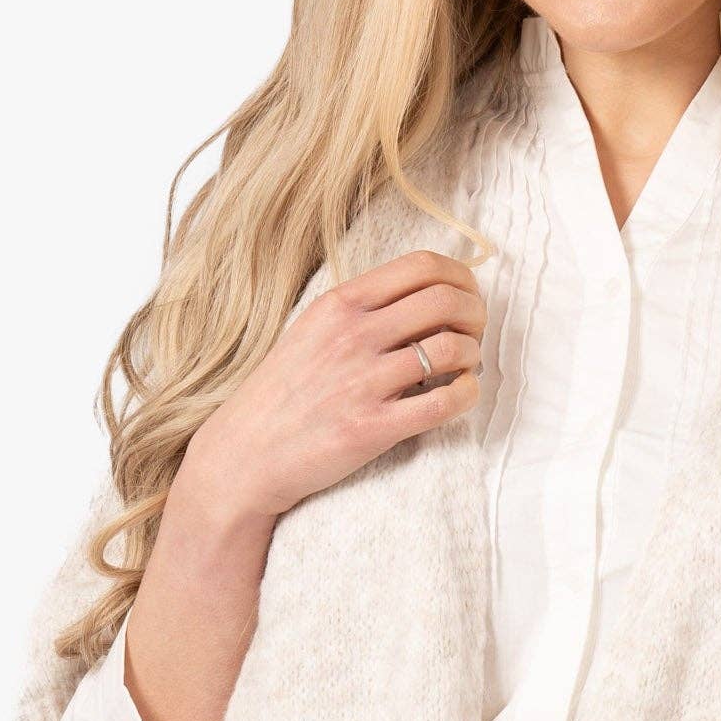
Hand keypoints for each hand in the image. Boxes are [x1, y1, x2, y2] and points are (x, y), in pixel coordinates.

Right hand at [183, 249, 486, 524]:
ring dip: (472, 355)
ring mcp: (362, 382)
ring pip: (451, 349)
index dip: (460, 277)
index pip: (421, 266)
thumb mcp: (312, 330)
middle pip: (445, 302)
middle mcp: (352, 336)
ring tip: (465, 366)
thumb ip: (362, 309)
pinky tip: (461, 394)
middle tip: (474, 332)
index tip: (466, 295)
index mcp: (339, 305)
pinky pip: (443, 402)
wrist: (245, 455)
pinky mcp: (372, 428)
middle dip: (476, 313)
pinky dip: (467, 394)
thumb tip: (425, 294)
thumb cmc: (284, 392)